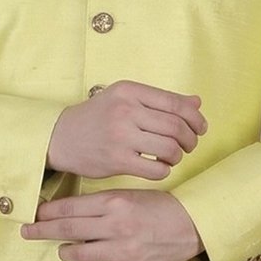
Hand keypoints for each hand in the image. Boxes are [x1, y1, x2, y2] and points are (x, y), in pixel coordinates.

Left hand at [20, 188, 203, 260]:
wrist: (192, 224)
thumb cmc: (158, 209)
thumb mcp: (128, 196)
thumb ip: (100, 205)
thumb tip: (67, 213)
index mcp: (114, 202)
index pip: (69, 207)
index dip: (47, 212)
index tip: (34, 214)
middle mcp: (116, 225)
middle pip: (66, 229)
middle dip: (41, 230)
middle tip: (26, 231)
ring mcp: (123, 249)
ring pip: (77, 254)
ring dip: (66, 252)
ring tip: (68, 249)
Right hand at [46, 79, 206, 179]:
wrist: (61, 137)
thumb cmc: (98, 118)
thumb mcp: (125, 99)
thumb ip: (160, 101)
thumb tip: (196, 103)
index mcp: (130, 91)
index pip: (176, 103)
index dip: (195, 118)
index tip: (200, 128)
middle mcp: (126, 110)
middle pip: (177, 127)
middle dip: (190, 139)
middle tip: (189, 146)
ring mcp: (121, 136)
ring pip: (170, 148)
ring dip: (178, 156)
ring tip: (172, 157)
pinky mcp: (117, 160)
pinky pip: (156, 169)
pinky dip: (164, 170)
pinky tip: (158, 167)